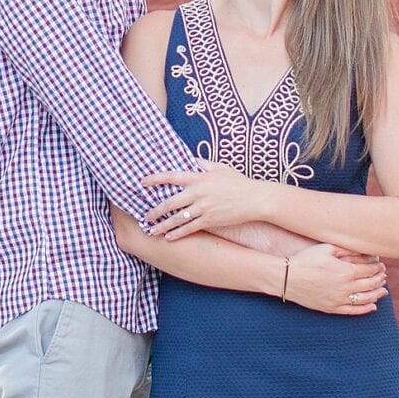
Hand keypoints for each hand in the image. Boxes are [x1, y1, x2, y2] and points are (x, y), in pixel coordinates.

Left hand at [144, 161, 264, 237]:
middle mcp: (199, 193)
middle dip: (155, 210)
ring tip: (151, 230)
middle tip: (144, 216)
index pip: (172, 176)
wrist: (255, 199)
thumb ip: (203, 164)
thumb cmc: (238, 182)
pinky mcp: (210, 220)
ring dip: (163, 225)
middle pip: (170, 202)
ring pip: (178, 218)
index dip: (155, 179)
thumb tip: (190, 160)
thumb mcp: (220, 168)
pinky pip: (190, 228)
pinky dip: (178, 233)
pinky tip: (169, 237)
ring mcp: (204, 208)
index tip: (142, 182)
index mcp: (200, 177)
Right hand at [283, 245, 386, 316]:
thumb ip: (347, 249)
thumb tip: (364, 251)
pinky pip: (354, 311)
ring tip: (383, 291)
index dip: (378, 267)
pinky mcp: (332, 308)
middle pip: (371, 284)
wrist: (287, 278)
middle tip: (384, 276)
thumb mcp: (327, 248)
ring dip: (377, 294)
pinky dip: (366, 309)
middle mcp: (346, 287)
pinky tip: (373, 306)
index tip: (381, 265)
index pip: (370, 270)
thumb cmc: (306, 260)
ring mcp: (340, 300)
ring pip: (366, 299)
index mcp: (346, 271)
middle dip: (380, 279)